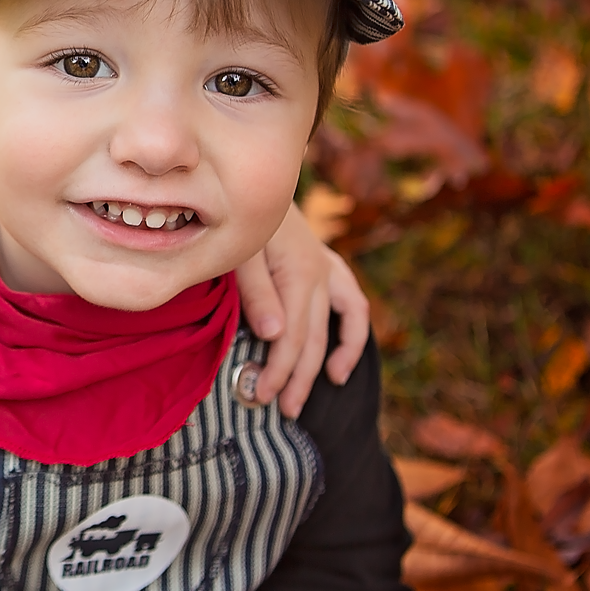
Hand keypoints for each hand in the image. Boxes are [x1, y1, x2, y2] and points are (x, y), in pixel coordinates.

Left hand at [234, 202, 370, 418]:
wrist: (253, 180)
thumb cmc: (237, 215)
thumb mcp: (240, 252)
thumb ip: (256, 293)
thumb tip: (274, 336)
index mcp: (300, 273)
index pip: (292, 337)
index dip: (280, 370)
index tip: (262, 396)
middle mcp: (321, 273)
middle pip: (313, 338)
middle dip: (298, 378)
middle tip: (283, 410)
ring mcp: (327, 269)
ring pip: (336, 326)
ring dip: (325, 362)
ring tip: (314, 392)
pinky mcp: (327, 265)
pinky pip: (352, 304)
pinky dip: (351, 334)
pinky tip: (339, 362)